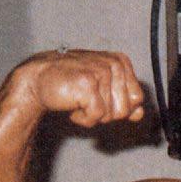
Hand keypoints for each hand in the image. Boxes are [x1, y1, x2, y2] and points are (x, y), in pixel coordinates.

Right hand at [15, 49, 143, 126]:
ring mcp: (102, 72)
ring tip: (79, 99)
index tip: (100, 96)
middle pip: (125, 109)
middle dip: (107, 113)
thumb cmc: (72, 84)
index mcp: (121, 62)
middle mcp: (114, 64)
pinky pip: (97, 117)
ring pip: (112, 115)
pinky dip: (83, 119)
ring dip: (93, 115)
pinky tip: (72, 104)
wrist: (39, 78)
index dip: (118, 106)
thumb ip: (125, 100)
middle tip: (87, 99)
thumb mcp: (104, 90)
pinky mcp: (88, 84)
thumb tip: (140, 113)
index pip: (137, 99)